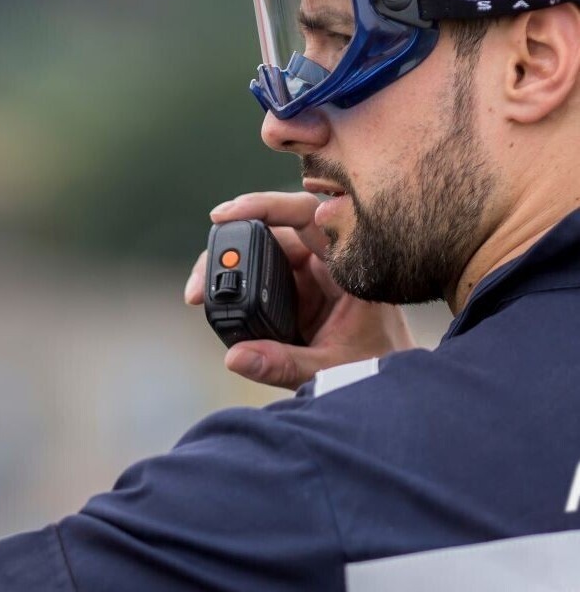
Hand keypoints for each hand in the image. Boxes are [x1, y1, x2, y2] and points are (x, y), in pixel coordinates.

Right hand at [184, 192, 416, 389]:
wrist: (392, 384)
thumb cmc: (376, 368)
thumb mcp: (331, 369)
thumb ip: (284, 363)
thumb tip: (235, 356)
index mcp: (351, 265)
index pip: (305, 216)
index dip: (264, 207)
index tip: (226, 214)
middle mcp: (328, 261)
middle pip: (271, 233)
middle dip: (229, 246)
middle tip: (201, 278)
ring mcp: (310, 275)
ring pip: (261, 253)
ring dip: (228, 266)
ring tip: (199, 294)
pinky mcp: (295, 292)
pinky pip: (260, 275)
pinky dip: (234, 283)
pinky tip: (211, 296)